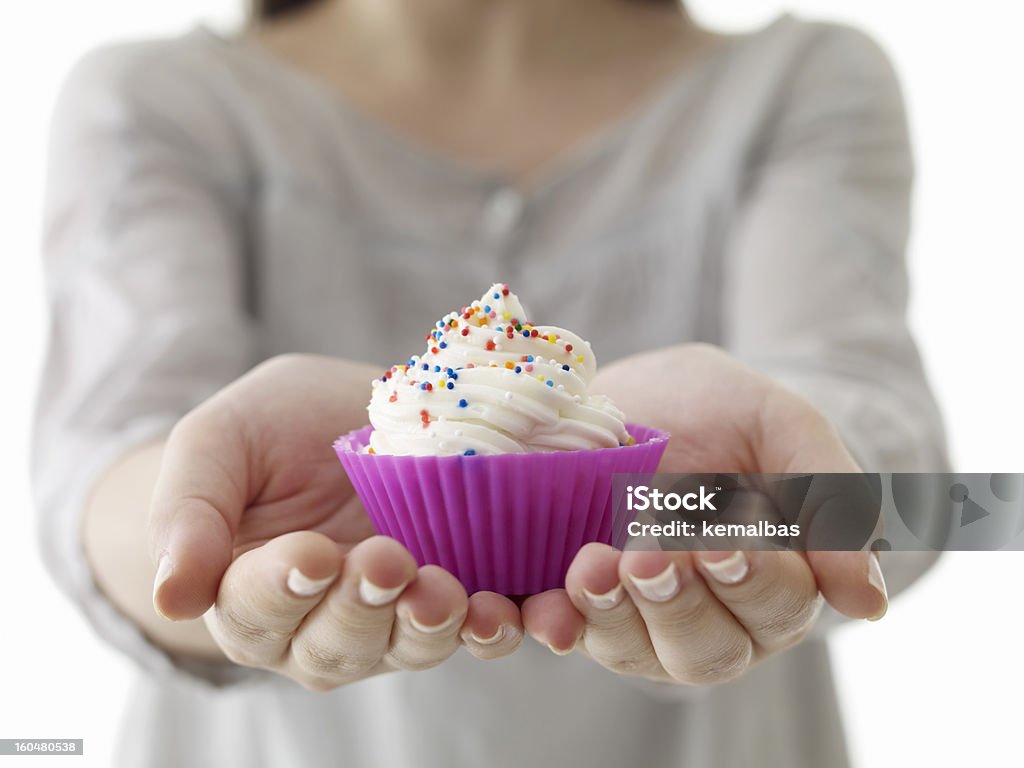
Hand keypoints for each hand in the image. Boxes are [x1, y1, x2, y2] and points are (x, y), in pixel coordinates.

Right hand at [149, 354, 521, 690]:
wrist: (347, 410)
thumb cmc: (271, 428)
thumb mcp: (217, 443)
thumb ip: (188, 514)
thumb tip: (171, 597)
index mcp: (246, 591)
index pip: (254, 609)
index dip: (280, 589)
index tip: (309, 554)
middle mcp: (316, 623)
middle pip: (334, 644)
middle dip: (361, 608)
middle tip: (384, 560)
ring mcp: (390, 618)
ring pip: (405, 648)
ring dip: (427, 627)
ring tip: (443, 592)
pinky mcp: (452, 599)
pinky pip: (473, 630)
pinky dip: (490, 628)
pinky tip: (502, 609)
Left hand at [523, 344, 886, 683]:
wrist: (642, 390)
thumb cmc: (726, 410)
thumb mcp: (783, 427)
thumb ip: (832, 501)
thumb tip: (868, 602)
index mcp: (773, 581)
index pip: (777, 606)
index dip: (755, 583)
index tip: (724, 545)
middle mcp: (710, 614)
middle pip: (706, 650)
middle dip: (678, 606)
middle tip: (649, 557)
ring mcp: (638, 614)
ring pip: (634, 649)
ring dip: (613, 616)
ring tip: (593, 566)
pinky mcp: (576, 600)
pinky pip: (565, 630)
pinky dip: (554, 625)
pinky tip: (545, 612)